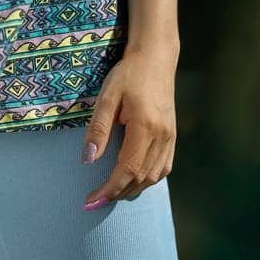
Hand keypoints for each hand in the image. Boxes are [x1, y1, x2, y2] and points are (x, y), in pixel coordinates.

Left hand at [81, 47, 177, 207]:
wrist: (155, 59)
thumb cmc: (128, 75)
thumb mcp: (108, 96)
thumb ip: (98, 129)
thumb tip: (88, 160)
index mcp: (145, 127)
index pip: (127, 169)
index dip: (109, 189)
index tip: (91, 200)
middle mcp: (162, 137)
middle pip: (140, 178)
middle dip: (117, 194)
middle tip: (95, 201)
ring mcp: (170, 138)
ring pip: (153, 177)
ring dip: (132, 190)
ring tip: (111, 194)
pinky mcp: (172, 137)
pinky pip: (162, 169)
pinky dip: (147, 180)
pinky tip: (133, 181)